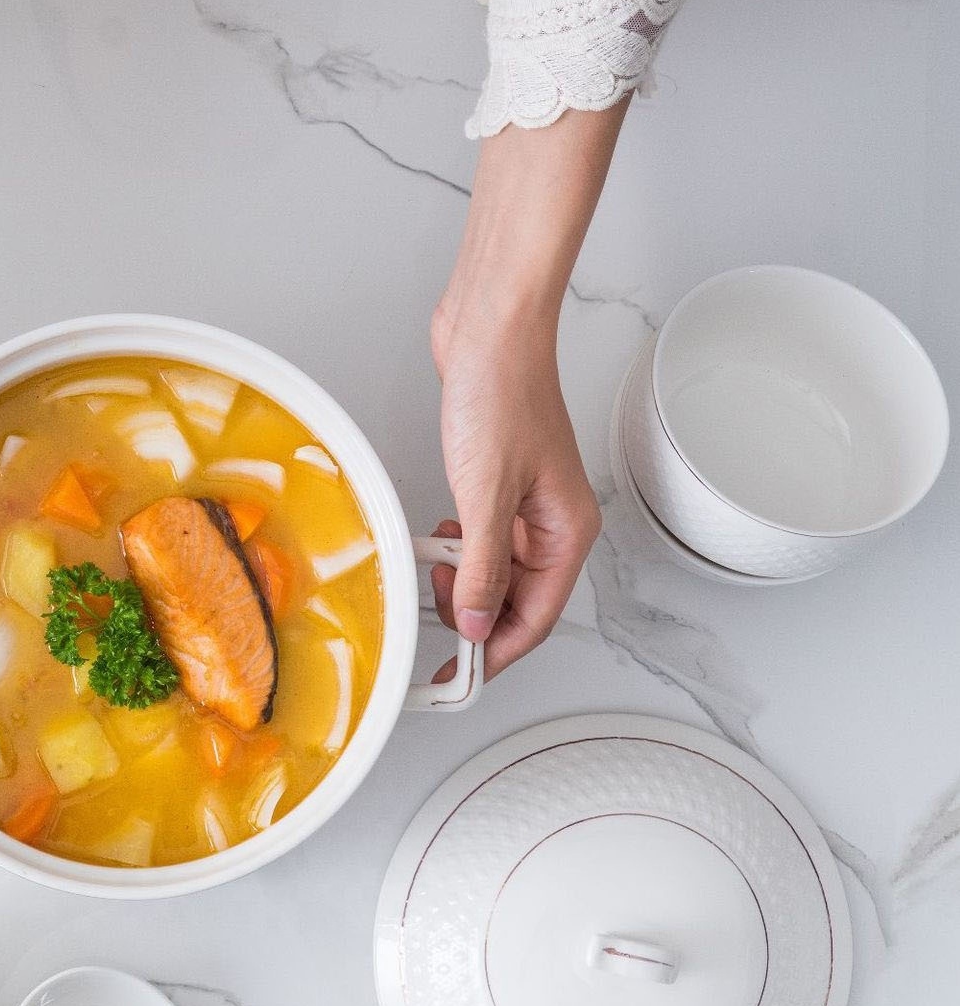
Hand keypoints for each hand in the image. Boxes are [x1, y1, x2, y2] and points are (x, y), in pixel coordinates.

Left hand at [428, 306, 598, 678]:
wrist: (489, 329)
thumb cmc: (502, 393)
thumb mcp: (485, 495)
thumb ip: (483, 568)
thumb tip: (479, 624)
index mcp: (567, 531)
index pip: (537, 618)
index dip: (497, 652)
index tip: (460, 676)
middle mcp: (552, 523)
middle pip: (518, 601)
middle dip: (476, 615)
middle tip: (437, 616)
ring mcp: (526, 505)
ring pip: (497, 572)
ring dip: (465, 580)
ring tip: (437, 567)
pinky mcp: (498, 485)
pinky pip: (480, 540)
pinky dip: (458, 549)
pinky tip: (439, 540)